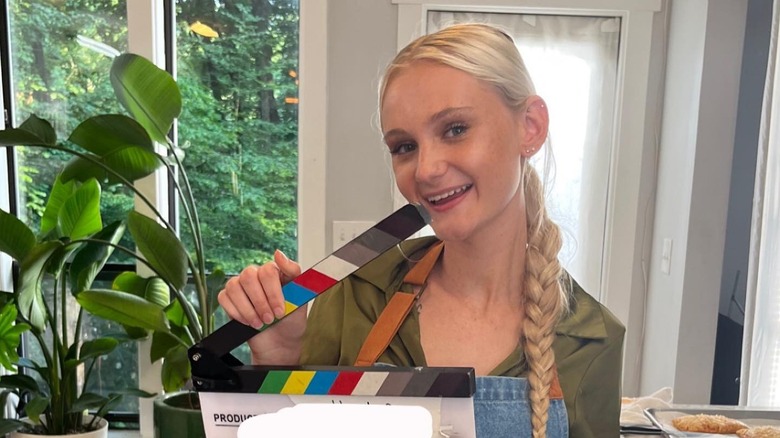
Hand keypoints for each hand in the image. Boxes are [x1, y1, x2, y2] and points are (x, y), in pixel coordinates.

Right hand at [218, 249, 306, 364]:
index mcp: (274, 271)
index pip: (269, 270)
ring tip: (260, 323)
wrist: (279, 344)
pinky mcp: (229, 298)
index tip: (281, 309)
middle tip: (271, 318)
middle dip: (261, 302)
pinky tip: (248, 321)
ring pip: (235, 286)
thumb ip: (293, 272)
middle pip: (250, 276)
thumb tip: (277, 253)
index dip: (274, 292)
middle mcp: (256, 275)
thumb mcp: (300, 298)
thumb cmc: (290, 321)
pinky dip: (237, 312)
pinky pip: (224, 297)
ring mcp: (241, 285)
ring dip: (249, 309)